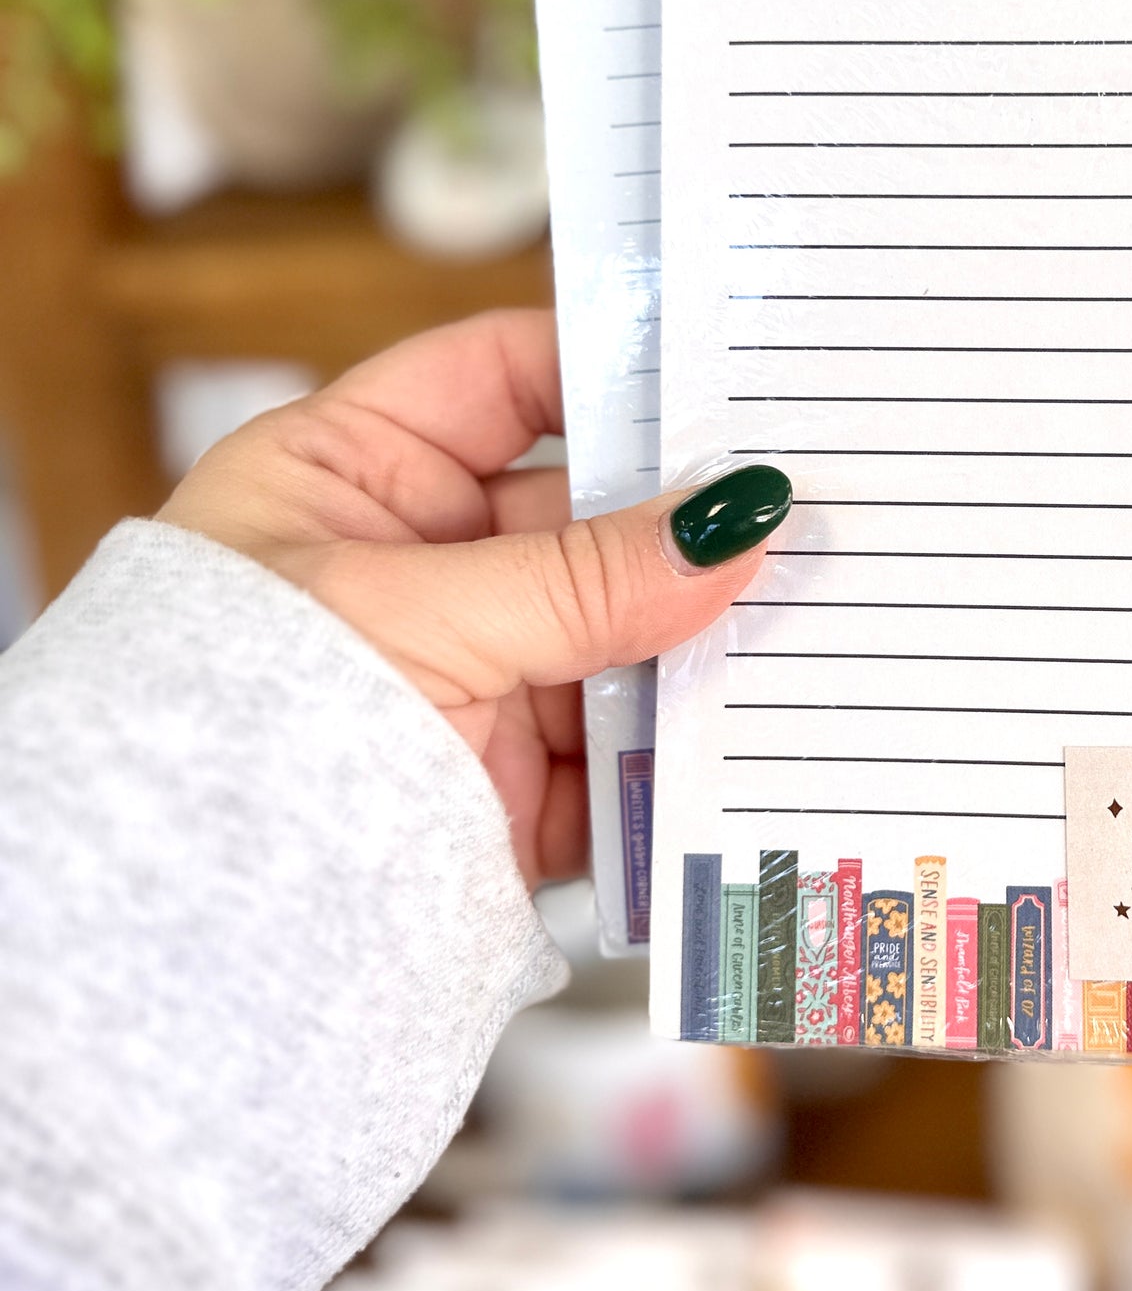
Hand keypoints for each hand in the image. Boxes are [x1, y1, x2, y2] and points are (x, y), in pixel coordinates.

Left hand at [156, 310, 789, 886]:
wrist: (171, 924)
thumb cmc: (236, 721)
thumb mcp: (414, 615)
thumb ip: (586, 575)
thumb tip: (737, 523)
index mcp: (352, 477)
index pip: (499, 380)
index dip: (604, 366)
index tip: (718, 371)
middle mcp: (416, 569)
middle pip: (583, 520)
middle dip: (683, 526)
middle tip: (798, 512)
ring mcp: (466, 678)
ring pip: (615, 638)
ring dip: (694, 642)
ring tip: (801, 621)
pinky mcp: (499, 788)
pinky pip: (614, 757)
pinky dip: (676, 755)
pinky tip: (751, 731)